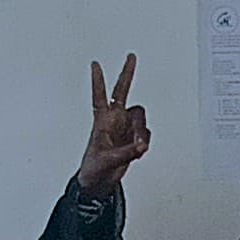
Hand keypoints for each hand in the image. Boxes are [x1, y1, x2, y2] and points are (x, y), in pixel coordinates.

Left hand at [76, 55, 150, 192]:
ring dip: (141, 131)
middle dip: (127, 74)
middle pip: (123, 92)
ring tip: (137, 147)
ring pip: (140, 118)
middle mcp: (114, 120)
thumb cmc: (94, 168)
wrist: (99, 183)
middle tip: (131, 57)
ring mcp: (125, 129)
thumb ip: (126, 152)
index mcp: (102, 121)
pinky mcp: (133, 139)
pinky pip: (145, 135)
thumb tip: (141, 145)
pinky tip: (137, 151)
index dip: (98, 81)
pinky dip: (143, 143)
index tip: (95, 64)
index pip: (100, 96)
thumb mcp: (107, 160)